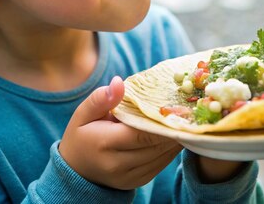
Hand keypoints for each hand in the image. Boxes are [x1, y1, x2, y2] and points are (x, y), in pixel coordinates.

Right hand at [59, 77, 182, 189]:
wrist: (77, 170)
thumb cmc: (82, 135)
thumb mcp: (83, 113)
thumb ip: (101, 98)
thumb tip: (119, 82)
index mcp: (104, 144)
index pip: (141, 132)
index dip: (160, 120)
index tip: (174, 105)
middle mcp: (118, 164)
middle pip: (155, 144)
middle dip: (172, 127)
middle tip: (186, 110)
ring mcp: (130, 177)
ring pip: (162, 155)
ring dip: (175, 138)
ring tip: (185, 120)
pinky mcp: (139, 182)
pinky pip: (162, 164)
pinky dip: (170, 148)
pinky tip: (174, 133)